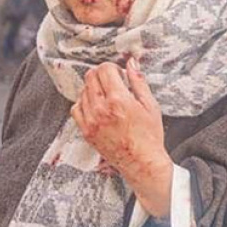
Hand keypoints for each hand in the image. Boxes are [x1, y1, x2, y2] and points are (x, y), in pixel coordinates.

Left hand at [71, 58, 172, 216]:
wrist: (142, 163)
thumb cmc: (149, 137)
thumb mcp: (150, 105)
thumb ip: (138, 81)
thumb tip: (131, 63)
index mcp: (119, 100)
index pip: (104, 69)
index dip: (112, 68)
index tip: (118, 74)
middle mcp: (101, 109)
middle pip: (90, 77)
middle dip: (102, 75)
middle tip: (112, 82)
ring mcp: (91, 121)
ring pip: (82, 91)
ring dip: (93, 88)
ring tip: (107, 96)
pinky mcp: (86, 131)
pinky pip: (76, 109)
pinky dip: (84, 103)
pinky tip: (96, 106)